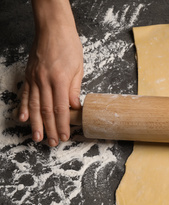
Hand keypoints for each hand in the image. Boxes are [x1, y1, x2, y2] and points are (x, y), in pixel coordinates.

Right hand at [19, 0, 82, 146]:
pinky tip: (22, 118)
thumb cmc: (69, 46)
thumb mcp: (78, 68)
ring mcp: (34, 79)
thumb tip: (75, 107)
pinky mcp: (29, 76)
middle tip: (53, 143)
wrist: (53, 28)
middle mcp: (44, 81)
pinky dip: (22, 107)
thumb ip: (75, 89)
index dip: (63, 125)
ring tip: (38, 138)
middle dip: (50, 129)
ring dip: (35, 124)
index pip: (61, 109)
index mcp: (59, 80)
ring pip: (33, 106)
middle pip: (46, 111)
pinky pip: (24, 94)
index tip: (65, 136)